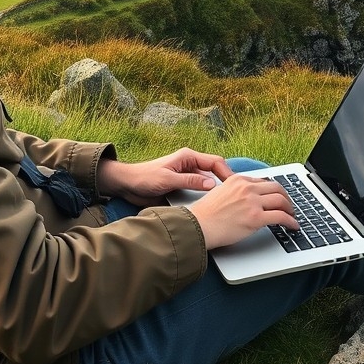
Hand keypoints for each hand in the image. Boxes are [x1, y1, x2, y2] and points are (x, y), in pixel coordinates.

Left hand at [96, 148, 233, 206]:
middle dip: (224, 183)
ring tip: (225, 204)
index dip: (227, 173)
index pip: (215, 162)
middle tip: (235, 197)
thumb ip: (189, 181)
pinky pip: (199, 191)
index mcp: (188, 157)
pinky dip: (206, 197)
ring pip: (208, 183)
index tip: (235, 186)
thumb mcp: (168, 179)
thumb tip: (212, 185)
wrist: (128, 185)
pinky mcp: (183, 186)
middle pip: (214, 172)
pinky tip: (210, 207)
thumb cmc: (145, 177)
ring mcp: (187, 176)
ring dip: (215, 192)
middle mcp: (190, 165)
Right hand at [189, 176, 297, 249]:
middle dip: (286, 197)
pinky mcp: (256, 218)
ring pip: (281, 200)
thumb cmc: (205, 215)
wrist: (198, 226)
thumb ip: (235, 192)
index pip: (263, 182)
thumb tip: (248, 199)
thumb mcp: (220, 193)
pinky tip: (293, 226)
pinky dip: (291, 221)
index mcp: (238, 180)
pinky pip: (280, 217)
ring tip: (292, 216)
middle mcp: (247, 188)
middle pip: (276, 188)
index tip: (278, 197)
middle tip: (289, 206)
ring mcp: (252, 202)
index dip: (274, 191)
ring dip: (290, 209)